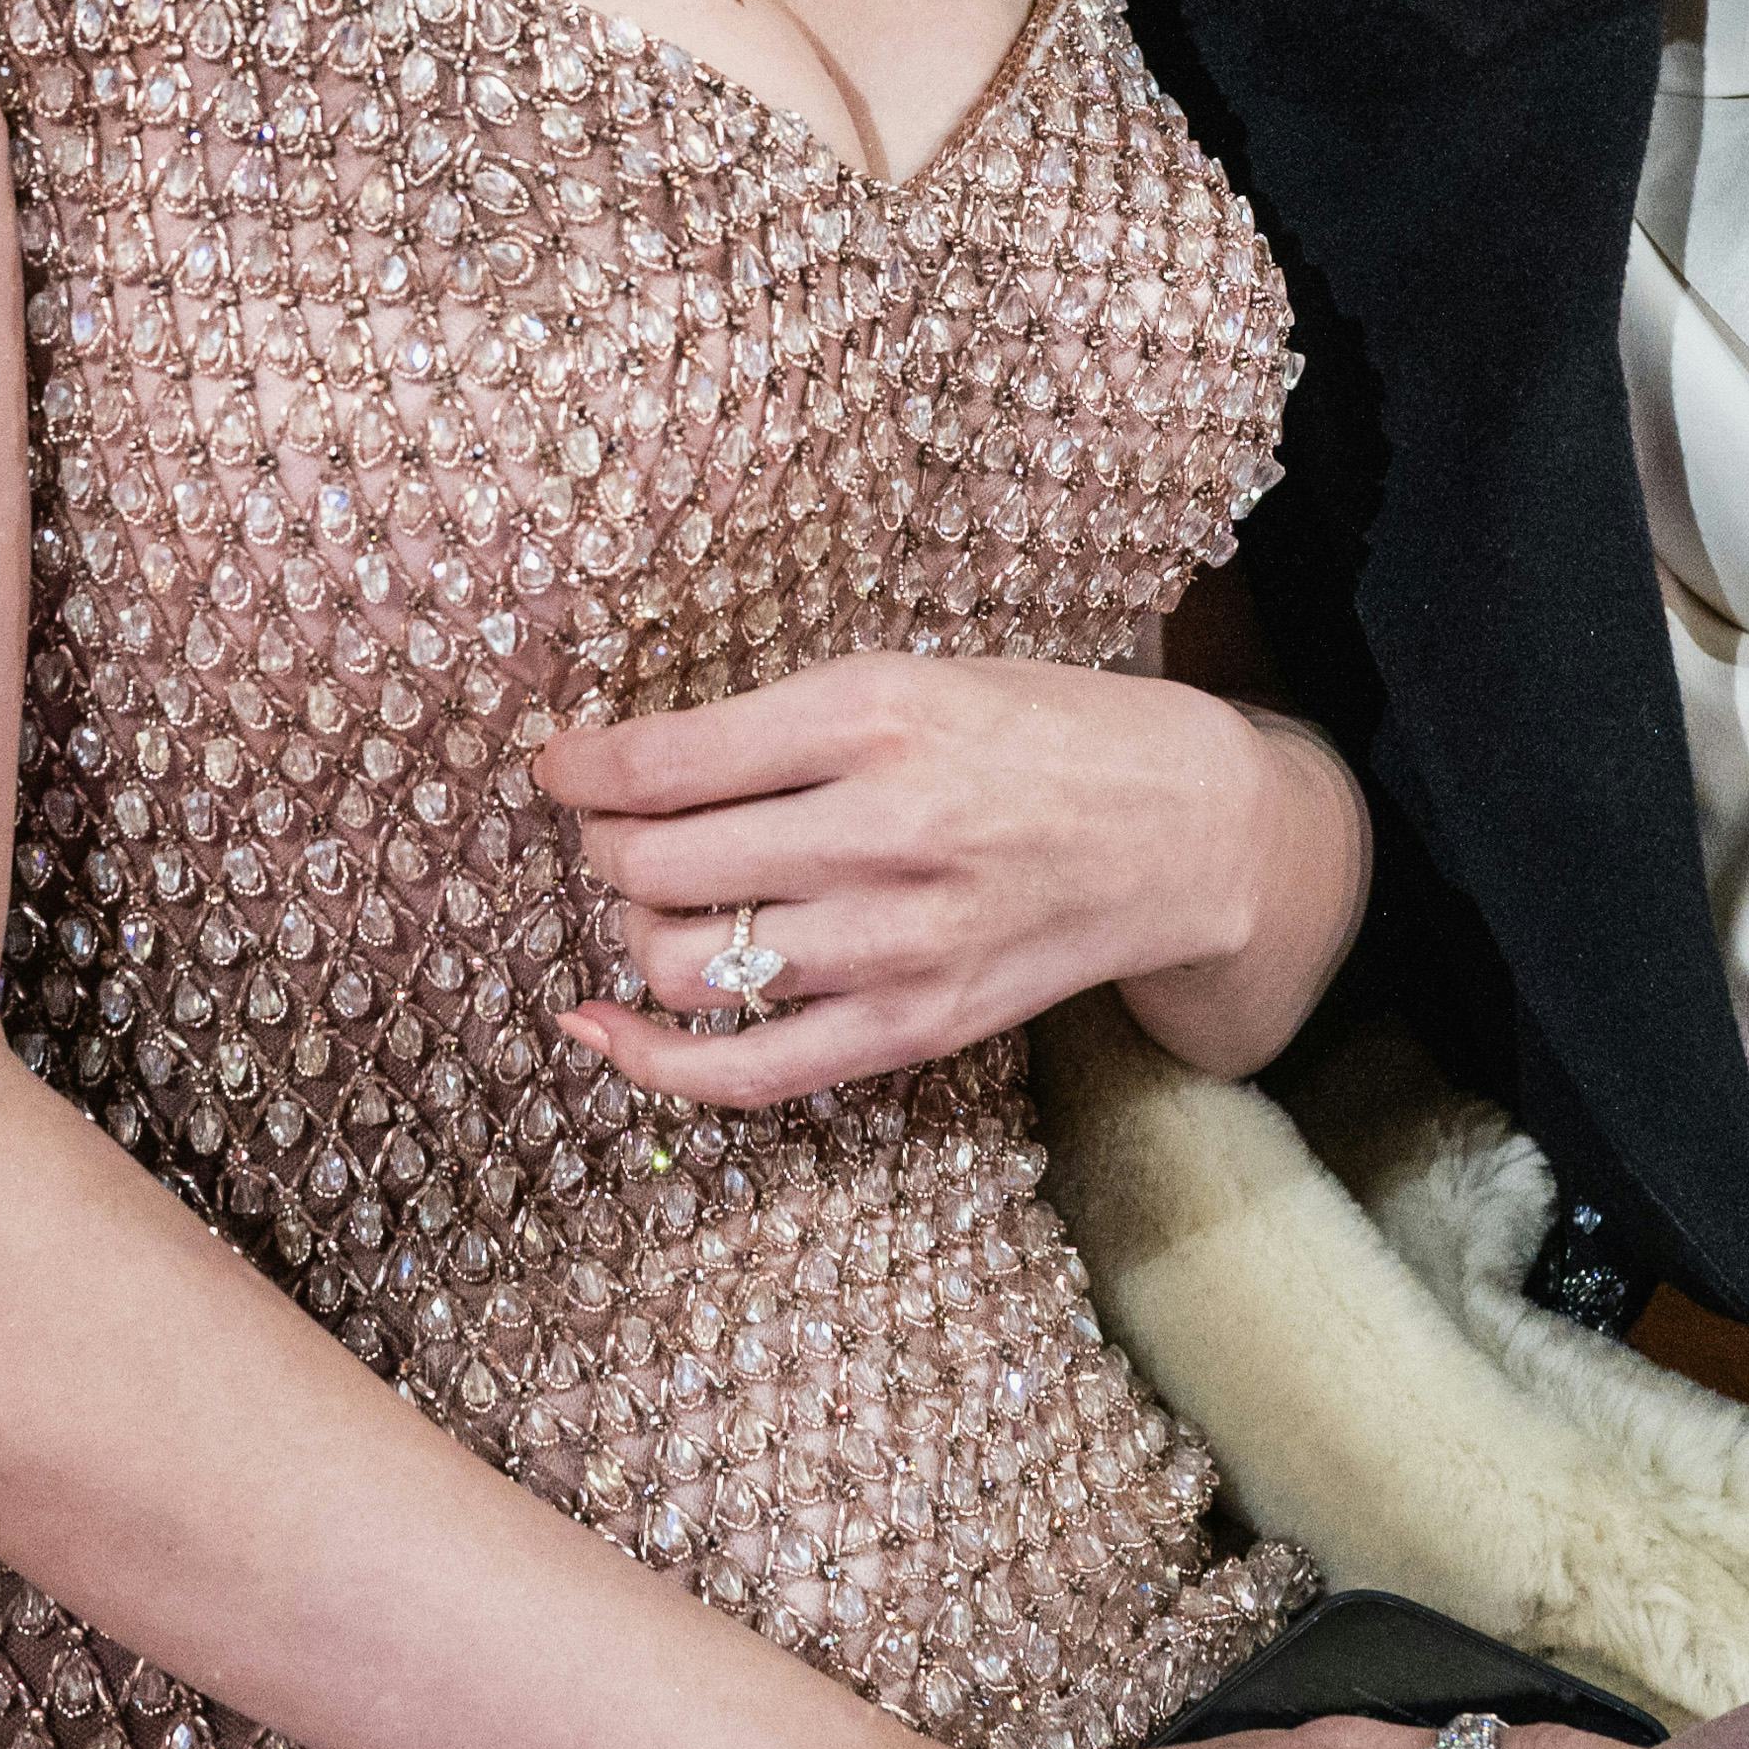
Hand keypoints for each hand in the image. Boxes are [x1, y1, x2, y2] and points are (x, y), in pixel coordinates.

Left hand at [539, 653, 1365, 1105]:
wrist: (1189, 831)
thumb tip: (628, 766)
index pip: (665, 762)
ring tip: (663, 898)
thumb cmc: (1047, 734)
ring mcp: (899, 943)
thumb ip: (786, 722)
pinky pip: (745, 1071)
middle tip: (616, 828)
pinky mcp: (915, 1027)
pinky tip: (600, 1026)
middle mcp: (884, 830)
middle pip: (656, 865)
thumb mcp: (921, 678)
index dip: (582, 769)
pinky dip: (648, 1057)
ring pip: (681, 963)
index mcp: (877, 716)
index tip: (560, 765)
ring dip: (637, 929)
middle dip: (606, 846)